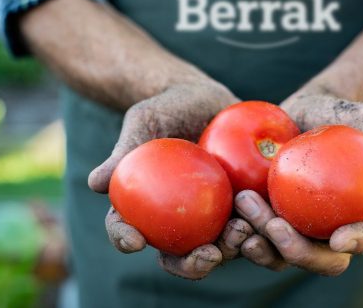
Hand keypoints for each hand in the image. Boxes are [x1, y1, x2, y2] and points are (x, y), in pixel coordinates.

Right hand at [88, 81, 244, 278]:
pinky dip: (256, 226)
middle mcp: (176, 218)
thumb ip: (125, 149)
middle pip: (177, 255)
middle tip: (207, 254)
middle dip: (191, 265)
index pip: (127, 229)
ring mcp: (209, 214)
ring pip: (217, 246)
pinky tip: (266, 219)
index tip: (135, 241)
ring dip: (230, 249)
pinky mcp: (239, 204)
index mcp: (144, 205)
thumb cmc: (167, 107)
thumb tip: (96, 182)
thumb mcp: (144, 120)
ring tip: (242, 231)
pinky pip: (248, 221)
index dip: (125, 240)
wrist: (205, 97)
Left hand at [232, 94, 362, 274]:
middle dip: (299, 252)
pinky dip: (242, 236)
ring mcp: (296, 229)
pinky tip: (230, 219)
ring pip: (282, 255)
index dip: (357, 242)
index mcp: (361, 213)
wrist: (298, 115)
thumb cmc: (337, 116)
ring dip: (263, 244)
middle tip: (276, 226)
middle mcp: (328, 230)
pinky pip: (255, 238)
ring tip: (244, 214)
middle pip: (321, 259)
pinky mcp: (267, 222)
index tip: (338, 238)